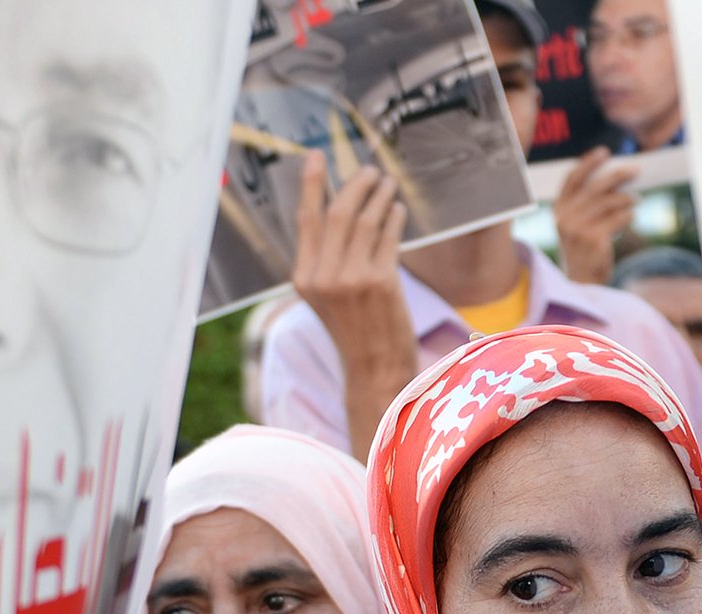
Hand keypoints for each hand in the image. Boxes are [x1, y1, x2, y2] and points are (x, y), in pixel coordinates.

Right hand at [291, 149, 419, 456]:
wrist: (374, 369)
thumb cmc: (354, 330)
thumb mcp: (327, 296)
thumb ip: (327, 259)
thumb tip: (342, 208)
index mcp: (303, 278)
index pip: (306, 219)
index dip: (311, 184)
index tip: (316, 157)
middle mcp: (323, 277)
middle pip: (338, 212)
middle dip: (356, 185)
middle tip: (370, 171)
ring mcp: (352, 279)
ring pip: (366, 220)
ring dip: (379, 196)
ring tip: (387, 185)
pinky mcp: (380, 282)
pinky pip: (388, 236)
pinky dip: (394, 218)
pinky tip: (397, 210)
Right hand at [552, 149, 639, 287]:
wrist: (580, 283)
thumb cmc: (583, 251)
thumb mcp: (576, 225)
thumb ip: (587, 204)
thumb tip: (616, 179)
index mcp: (558, 210)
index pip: (572, 178)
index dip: (588, 163)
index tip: (605, 152)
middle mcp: (565, 217)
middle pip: (595, 186)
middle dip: (617, 175)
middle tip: (635, 170)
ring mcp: (578, 229)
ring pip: (609, 202)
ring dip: (627, 198)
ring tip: (636, 200)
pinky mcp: (593, 239)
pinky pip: (618, 218)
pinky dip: (628, 215)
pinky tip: (631, 216)